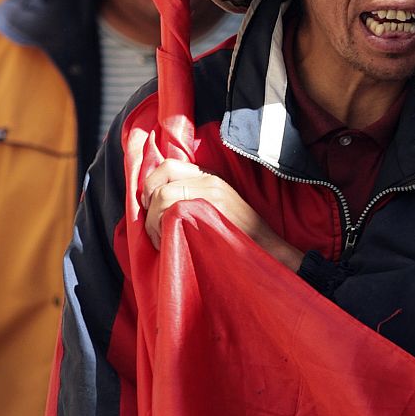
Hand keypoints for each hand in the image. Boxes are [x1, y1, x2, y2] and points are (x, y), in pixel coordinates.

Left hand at [139, 159, 301, 270]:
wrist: (267, 249)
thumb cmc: (239, 235)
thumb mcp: (217, 207)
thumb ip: (192, 197)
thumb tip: (156, 201)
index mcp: (209, 176)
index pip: (167, 166)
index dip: (149, 185)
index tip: (148, 207)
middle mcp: (209, 179)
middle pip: (161, 179)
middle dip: (148, 204)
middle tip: (152, 227)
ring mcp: (211, 193)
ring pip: (163, 196)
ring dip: (153, 221)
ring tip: (160, 240)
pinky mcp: (212, 209)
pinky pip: (175, 211)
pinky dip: (163, 228)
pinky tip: (168, 243)